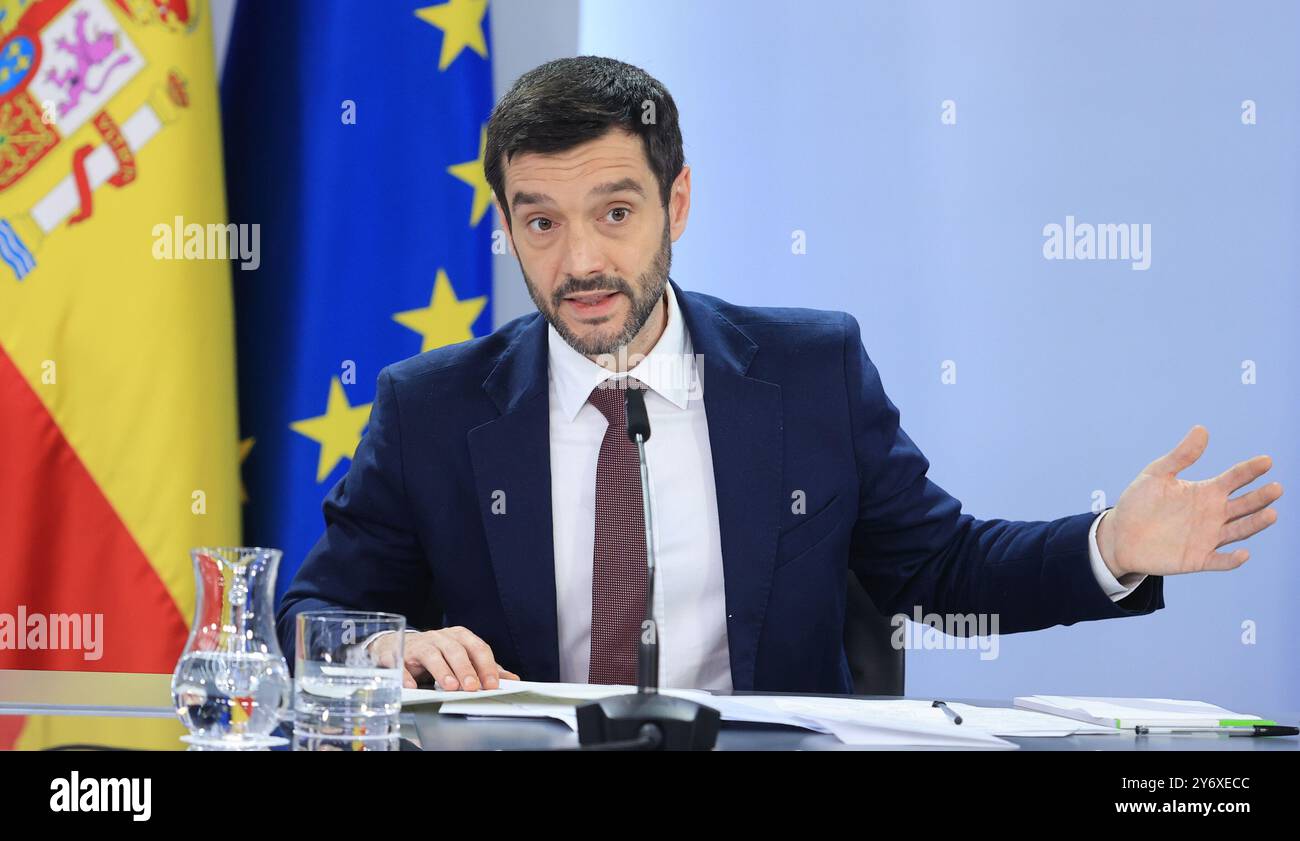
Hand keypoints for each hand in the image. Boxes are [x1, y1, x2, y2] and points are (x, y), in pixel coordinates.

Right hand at [371, 626, 519, 689]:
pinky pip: (403, 664)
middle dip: (465, 669)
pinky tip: (413, 686)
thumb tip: (512, 679)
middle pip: (455, 650)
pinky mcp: (399, 655)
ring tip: (450, 686)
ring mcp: (420, 645)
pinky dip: (407, 675)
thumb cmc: (437, 653)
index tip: (492, 684)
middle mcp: (440, 637)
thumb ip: (484, 668)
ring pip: (432, 655)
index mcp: (459, 637)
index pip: (477, 648)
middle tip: (472, 687)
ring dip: (442, 671)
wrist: (398, 645)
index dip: (486, 666)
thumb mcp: (462, 656)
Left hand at [1097, 425, 1282, 577]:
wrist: (1120, 535)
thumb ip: (1180, 456)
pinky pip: (1219, 560)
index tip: (1266, 461)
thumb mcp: (1156, 474)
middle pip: (1243, 504)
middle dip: (1261, 496)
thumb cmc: (1139, 503)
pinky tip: (1242, 553)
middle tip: (1276, 488)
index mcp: (1205, 492)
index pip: (1234, 479)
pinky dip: (1232, 559)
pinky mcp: (1197, 559)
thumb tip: (1202, 429)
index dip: (1250, 470)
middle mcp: (1212, 514)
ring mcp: (1208, 537)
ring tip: (1271, 513)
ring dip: (1255, 524)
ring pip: (1238, 530)